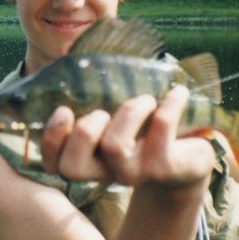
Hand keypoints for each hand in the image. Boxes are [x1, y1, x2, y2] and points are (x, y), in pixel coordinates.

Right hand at [41, 86, 215, 189]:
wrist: (187, 163)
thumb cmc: (142, 131)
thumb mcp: (115, 119)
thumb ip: (93, 102)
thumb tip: (80, 64)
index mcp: (87, 161)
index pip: (54, 164)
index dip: (52, 139)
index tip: (63, 110)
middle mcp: (104, 173)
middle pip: (74, 167)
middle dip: (85, 130)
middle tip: (103, 112)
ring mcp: (133, 174)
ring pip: (114, 145)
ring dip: (129, 112)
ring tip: (146, 100)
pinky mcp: (163, 169)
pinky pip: (160, 129)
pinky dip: (169, 104)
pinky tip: (177, 94)